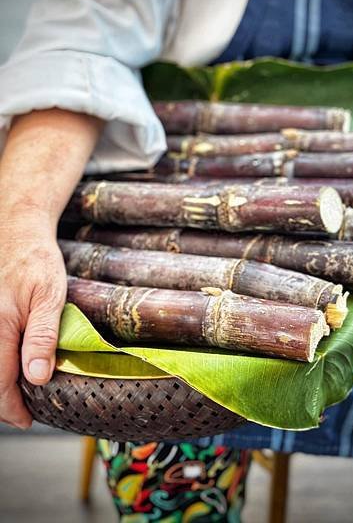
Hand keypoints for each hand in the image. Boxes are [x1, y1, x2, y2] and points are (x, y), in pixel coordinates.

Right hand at [0, 214, 66, 427]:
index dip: (13, 408)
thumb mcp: (49, 297)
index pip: (0, 383)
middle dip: (2, 400)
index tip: (26, 419)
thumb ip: (42, 337)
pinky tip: (6, 365)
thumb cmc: (36, 261)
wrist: (16, 230)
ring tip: (14, 393)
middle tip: (21, 412)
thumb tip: (38, 378)